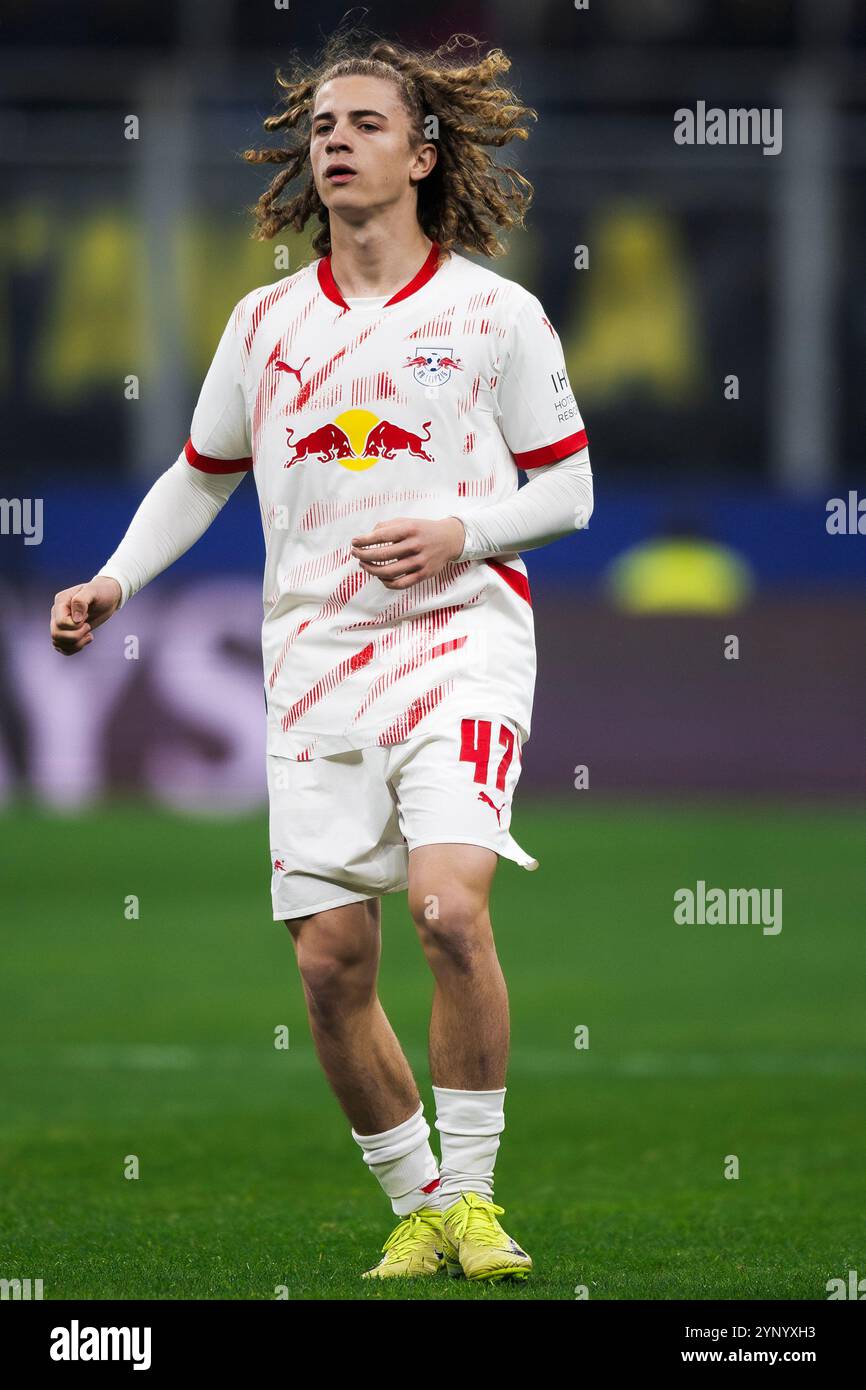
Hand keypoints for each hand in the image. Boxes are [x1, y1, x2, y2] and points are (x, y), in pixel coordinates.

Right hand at [50, 577, 121, 654]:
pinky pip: (62, 647)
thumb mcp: (93, 591)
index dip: (76, 625)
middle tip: (88, 627)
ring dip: (76, 644)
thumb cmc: (101, 591)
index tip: (87, 616)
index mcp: (61, 601)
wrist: (108, 596)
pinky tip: (86, 640)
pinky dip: (74, 648)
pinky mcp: (67, 632)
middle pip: (56, 635)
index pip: (61, 623)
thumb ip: (81, 601)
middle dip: (76, 636)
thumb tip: (75, 619)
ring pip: (58, 643)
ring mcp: (61, 624)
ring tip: (89, 635)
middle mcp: (57, 613)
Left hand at [351, 517, 465, 588]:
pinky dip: (386, 583)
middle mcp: (415, 545)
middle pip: (382, 554)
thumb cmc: (423, 530)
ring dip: (371, 570)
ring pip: (389, 571)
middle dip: (364, 555)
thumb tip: (367, 536)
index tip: (354, 542)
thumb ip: (387, 526)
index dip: (364, 540)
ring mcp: (420, 562)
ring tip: (364, 565)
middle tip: (355, 554)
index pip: (381, 535)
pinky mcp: (424, 574)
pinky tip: (380, 577)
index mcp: (409, 529)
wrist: (450, 539)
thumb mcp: (407, 521)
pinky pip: (400, 584)